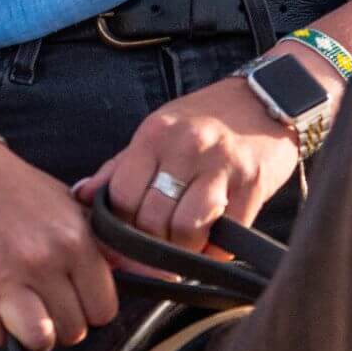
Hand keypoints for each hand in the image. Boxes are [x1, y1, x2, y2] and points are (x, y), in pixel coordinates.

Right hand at [0, 141, 118, 350]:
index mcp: (76, 239)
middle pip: (73, 331)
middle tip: (46, 302)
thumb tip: (130, 276)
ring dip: (32, 334)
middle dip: (61, 322)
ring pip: (39, 340)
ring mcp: (7, 275)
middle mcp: (46, 259)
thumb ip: (99, 243)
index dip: (90, 308)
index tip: (76, 299)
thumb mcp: (71, 206)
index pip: (103, 309)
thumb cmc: (20, 191)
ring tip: (24, 313)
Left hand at [72, 74, 299, 253]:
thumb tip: (81, 197)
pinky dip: (215, 250)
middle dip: (151, 246)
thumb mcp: (158, 131)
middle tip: (157, 253)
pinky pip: (225, 237)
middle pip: (151, 219)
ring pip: (185, 230)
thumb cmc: (208, 118)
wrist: (270, 96)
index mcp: (155, 134)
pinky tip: (213, 240)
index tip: (123, 248)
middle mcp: (186, 146)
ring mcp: (221, 164)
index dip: (118, 230)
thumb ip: (119, 167)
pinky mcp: (252, 183)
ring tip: (185, 246)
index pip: (121, 197)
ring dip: (183, 250)